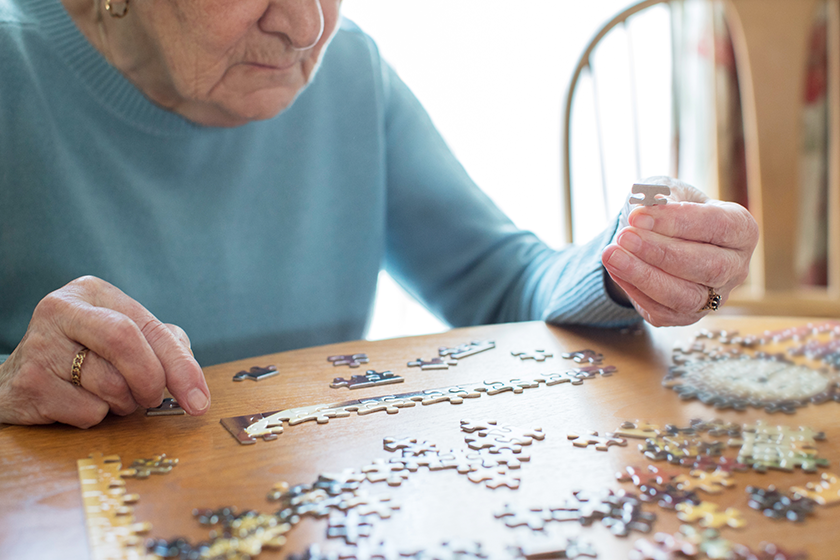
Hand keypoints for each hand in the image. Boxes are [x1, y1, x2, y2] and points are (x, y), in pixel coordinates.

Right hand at [0, 276, 209, 427]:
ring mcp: (40, 346)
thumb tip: (194, 382)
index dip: (180, 365)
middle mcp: (61, 311)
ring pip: (110, 385)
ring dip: (124, 402)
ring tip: (110, 394)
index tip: (200, 399)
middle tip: (153, 398)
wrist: (19, 380)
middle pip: (126, 344)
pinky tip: (80, 402)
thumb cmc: (84, 356)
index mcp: (92, 292)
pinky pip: (88, 411)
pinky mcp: (29, 384)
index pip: (147, 327)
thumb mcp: (124, 337)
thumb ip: (163, 345)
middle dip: (151, 380)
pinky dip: (97, 416)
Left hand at [601, 176, 758, 326]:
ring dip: (644, 276)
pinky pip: (663, 312)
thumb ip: (660, 195)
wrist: (659, 237)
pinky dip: (635, 291)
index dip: (677, 222)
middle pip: (708, 266)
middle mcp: (735, 267)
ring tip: (612, 255)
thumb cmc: (670, 210)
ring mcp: (714, 296)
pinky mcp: (687, 316)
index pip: (717, 226)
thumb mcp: (667, 191)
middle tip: (624, 237)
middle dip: (661, 252)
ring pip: (686, 296)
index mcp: (741, 230)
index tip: (638, 216)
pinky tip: (615, 269)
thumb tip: (648, 203)